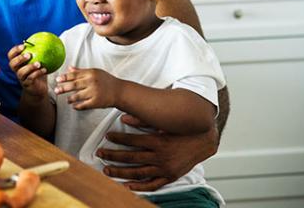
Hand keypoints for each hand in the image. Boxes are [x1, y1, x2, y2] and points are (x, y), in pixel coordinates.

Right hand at [8, 44, 47, 96]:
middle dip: (19, 58)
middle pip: (12, 64)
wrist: (39, 88)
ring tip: (38, 63)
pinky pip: (30, 79)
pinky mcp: (27, 85)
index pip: (11, 55)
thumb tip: (46, 38)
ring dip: (29, 67)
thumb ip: (39, 52)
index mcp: (17, 63)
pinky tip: (44, 70)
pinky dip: (37, 73)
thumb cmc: (37, 71)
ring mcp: (21, 78)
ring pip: (21, 72)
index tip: (24, 46)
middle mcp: (17, 70)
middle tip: (29, 55)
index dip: (15, 50)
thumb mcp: (38, 60)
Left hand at [54, 66, 121, 109]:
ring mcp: (94, 92)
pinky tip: (74, 106)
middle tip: (56, 90)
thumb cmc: (107, 81)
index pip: (74, 75)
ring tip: (68, 100)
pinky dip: (77, 106)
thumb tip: (69, 68)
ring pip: (77, 96)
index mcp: (91, 73)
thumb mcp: (95, 72)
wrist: (120, 91)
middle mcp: (92, 82)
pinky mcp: (96, 102)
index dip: (64, 77)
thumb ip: (81, 71)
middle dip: (63, 88)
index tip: (57, 79)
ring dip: (70, 99)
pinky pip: (83, 105)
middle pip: (73, 85)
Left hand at [97, 114, 218, 191]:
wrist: (204, 141)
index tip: (107, 136)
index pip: (133, 140)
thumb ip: (144, 120)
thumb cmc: (182, 129)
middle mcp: (161, 156)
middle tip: (100, 153)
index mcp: (159, 141)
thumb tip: (124, 117)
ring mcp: (165, 168)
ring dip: (120, 172)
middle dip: (113, 155)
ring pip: (138, 173)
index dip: (118, 138)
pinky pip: (153, 184)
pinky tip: (126, 185)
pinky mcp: (170, 176)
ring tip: (106, 169)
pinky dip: (139, 187)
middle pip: (131, 158)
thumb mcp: (164, 122)